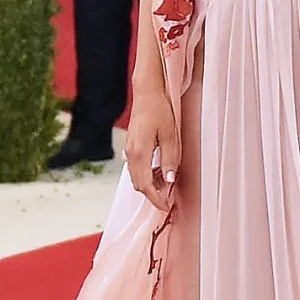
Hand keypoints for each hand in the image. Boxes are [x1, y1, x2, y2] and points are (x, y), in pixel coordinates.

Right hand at [123, 82, 180, 212]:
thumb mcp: (170, 136)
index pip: (145, 186)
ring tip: (166, 186)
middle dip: (152, 195)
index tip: (166, 206)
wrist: (147, 92)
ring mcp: (129, 149)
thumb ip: (170, 160)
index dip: (156, 199)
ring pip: (136, 177)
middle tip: (168, 199)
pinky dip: (146, 175)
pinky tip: (159, 171)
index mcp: (139, 153)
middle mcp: (131, 154)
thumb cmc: (159, 110)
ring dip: (149, 185)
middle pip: (138, 184)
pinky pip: (136, 168)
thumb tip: (169, 181)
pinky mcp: (131, 145)